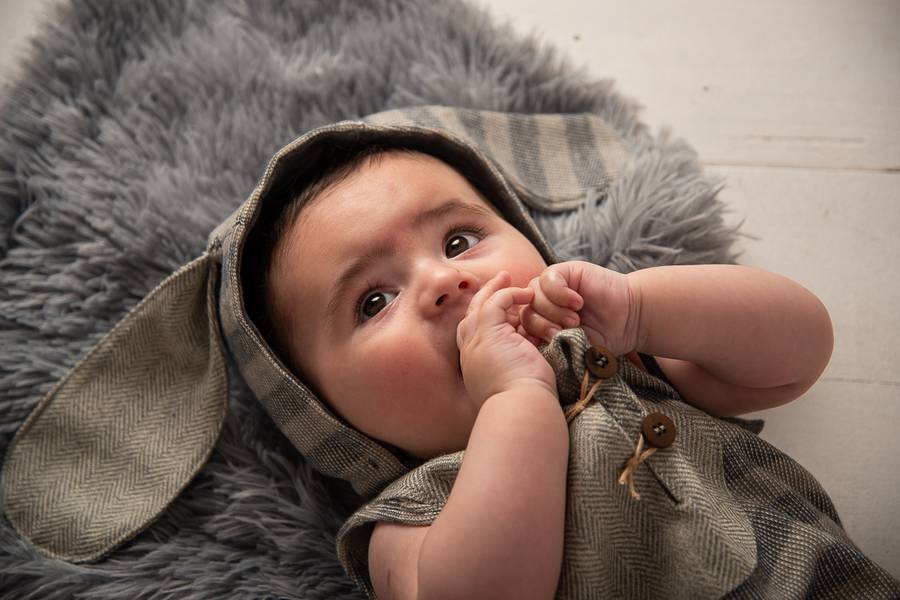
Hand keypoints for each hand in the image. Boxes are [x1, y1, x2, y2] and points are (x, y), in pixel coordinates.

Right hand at [457, 271, 557, 410]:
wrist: (520, 408)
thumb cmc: (524, 404)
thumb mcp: (513, 383)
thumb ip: (514, 368)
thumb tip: (528, 358)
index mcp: (474, 366)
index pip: (473, 335)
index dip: (485, 320)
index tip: (504, 313)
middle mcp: (469, 351)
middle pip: (471, 315)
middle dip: (485, 298)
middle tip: (499, 282)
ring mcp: (475, 340)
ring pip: (480, 304)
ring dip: (495, 289)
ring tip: (508, 278)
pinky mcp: (488, 331)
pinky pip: (497, 300)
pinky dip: (510, 293)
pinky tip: (527, 294)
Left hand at [519, 261, 640, 355]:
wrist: (628, 320)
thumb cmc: (601, 337)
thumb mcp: (571, 346)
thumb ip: (549, 345)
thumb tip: (528, 347)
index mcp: (540, 320)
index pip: (520, 326)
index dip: (529, 335)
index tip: (549, 343)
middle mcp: (542, 301)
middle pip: (525, 311)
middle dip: (543, 324)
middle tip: (566, 331)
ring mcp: (551, 285)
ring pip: (535, 295)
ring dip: (555, 311)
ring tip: (575, 320)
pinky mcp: (564, 271)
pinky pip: (549, 279)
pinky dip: (561, 294)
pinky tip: (578, 303)